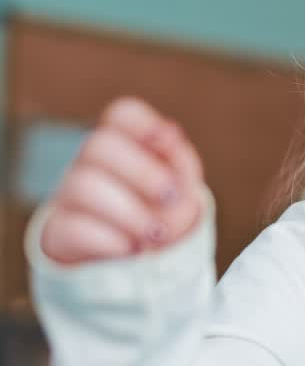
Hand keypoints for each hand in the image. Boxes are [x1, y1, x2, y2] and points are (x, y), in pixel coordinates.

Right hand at [40, 97, 206, 265]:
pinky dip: (109, 240)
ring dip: (128, 212)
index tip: (167, 140)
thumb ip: (180, 161)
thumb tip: (171, 135)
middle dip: (142, 171)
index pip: (122, 114)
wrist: (135, 252)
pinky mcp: (60, 230)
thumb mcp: (182, 186)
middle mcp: (92, 162)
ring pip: (82, 186)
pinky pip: (72, 228)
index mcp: (126, 142)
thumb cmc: (161, 208)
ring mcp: (71, 194)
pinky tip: (132, 249)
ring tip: (155, 234)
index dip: (143, 122)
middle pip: (99, 145)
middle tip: (169, 196)